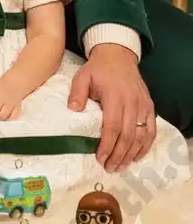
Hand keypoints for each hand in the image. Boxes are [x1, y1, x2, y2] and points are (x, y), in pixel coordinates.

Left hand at [68, 43, 154, 171]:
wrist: (118, 56)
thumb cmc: (97, 69)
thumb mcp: (82, 77)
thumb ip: (77, 93)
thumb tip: (72, 110)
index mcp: (114, 96)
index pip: (112, 126)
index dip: (107, 144)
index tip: (100, 158)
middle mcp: (132, 103)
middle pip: (127, 135)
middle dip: (118, 155)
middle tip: (109, 168)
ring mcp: (143, 106)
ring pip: (140, 136)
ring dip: (131, 154)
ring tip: (120, 166)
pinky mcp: (150, 107)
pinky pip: (150, 130)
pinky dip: (145, 146)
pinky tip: (136, 156)